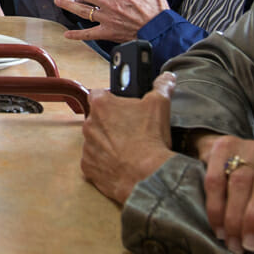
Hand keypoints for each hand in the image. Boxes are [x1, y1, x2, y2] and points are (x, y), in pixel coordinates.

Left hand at [56, 0, 168, 41]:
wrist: (159, 31)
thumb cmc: (156, 8)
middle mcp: (110, 3)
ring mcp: (107, 19)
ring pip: (83, 11)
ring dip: (68, 6)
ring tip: (57, 0)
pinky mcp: (107, 32)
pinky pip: (90, 34)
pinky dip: (78, 35)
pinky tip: (67, 34)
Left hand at [80, 73, 177, 202]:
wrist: (146, 175)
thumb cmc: (150, 139)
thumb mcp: (160, 105)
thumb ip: (161, 87)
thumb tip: (167, 78)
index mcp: (101, 105)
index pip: (99, 94)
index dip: (111, 99)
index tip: (122, 106)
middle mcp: (89, 124)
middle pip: (97, 118)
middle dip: (111, 123)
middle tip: (130, 129)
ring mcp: (87, 147)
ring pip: (95, 140)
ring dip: (107, 143)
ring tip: (128, 148)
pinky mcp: (88, 167)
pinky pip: (94, 161)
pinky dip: (104, 162)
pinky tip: (121, 163)